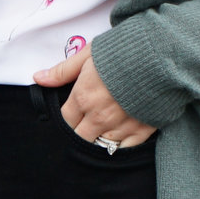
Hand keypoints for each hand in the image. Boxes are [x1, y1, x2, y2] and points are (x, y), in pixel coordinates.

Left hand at [30, 47, 156, 148]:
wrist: (162, 55)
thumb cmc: (124, 50)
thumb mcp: (89, 53)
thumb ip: (63, 70)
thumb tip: (38, 78)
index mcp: (83, 97)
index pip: (65, 121)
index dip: (68, 118)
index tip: (73, 113)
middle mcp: (99, 117)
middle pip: (80, 138)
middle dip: (80, 132)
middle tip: (87, 123)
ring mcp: (120, 126)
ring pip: (100, 145)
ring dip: (99, 139)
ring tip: (103, 129)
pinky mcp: (141, 130)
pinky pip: (124, 148)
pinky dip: (119, 145)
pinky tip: (120, 136)